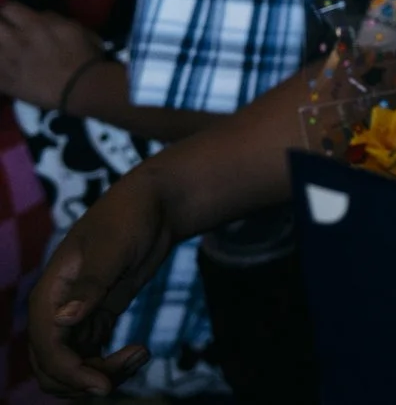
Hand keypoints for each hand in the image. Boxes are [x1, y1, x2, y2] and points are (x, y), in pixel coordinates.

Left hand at [0, 5, 105, 110]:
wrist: (80, 89)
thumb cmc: (82, 56)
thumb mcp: (75, 28)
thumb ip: (53, 19)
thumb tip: (39, 16)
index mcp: (34, 25)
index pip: (8, 8)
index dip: (11, 13)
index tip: (15, 18)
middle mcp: (15, 40)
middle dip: (2, 27)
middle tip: (9, 34)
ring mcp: (6, 62)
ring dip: (1, 49)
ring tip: (9, 53)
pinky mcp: (3, 81)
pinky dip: (0, 69)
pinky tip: (7, 69)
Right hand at [28, 169, 178, 396]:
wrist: (154, 204)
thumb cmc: (129, 217)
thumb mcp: (113, 248)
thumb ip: (91, 284)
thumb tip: (63, 320)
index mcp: (50, 294)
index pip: (47, 347)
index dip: (70, 372)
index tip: (103, 386)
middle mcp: (57, 310)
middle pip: (53, 366)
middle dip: (84, 379)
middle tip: (130, 366)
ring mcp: (77, 317)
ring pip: (73, 366)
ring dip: (101, 374)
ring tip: (141, 356)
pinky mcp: (98, 318)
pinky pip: (93, 356)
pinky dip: (112, 364)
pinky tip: (141, 352)